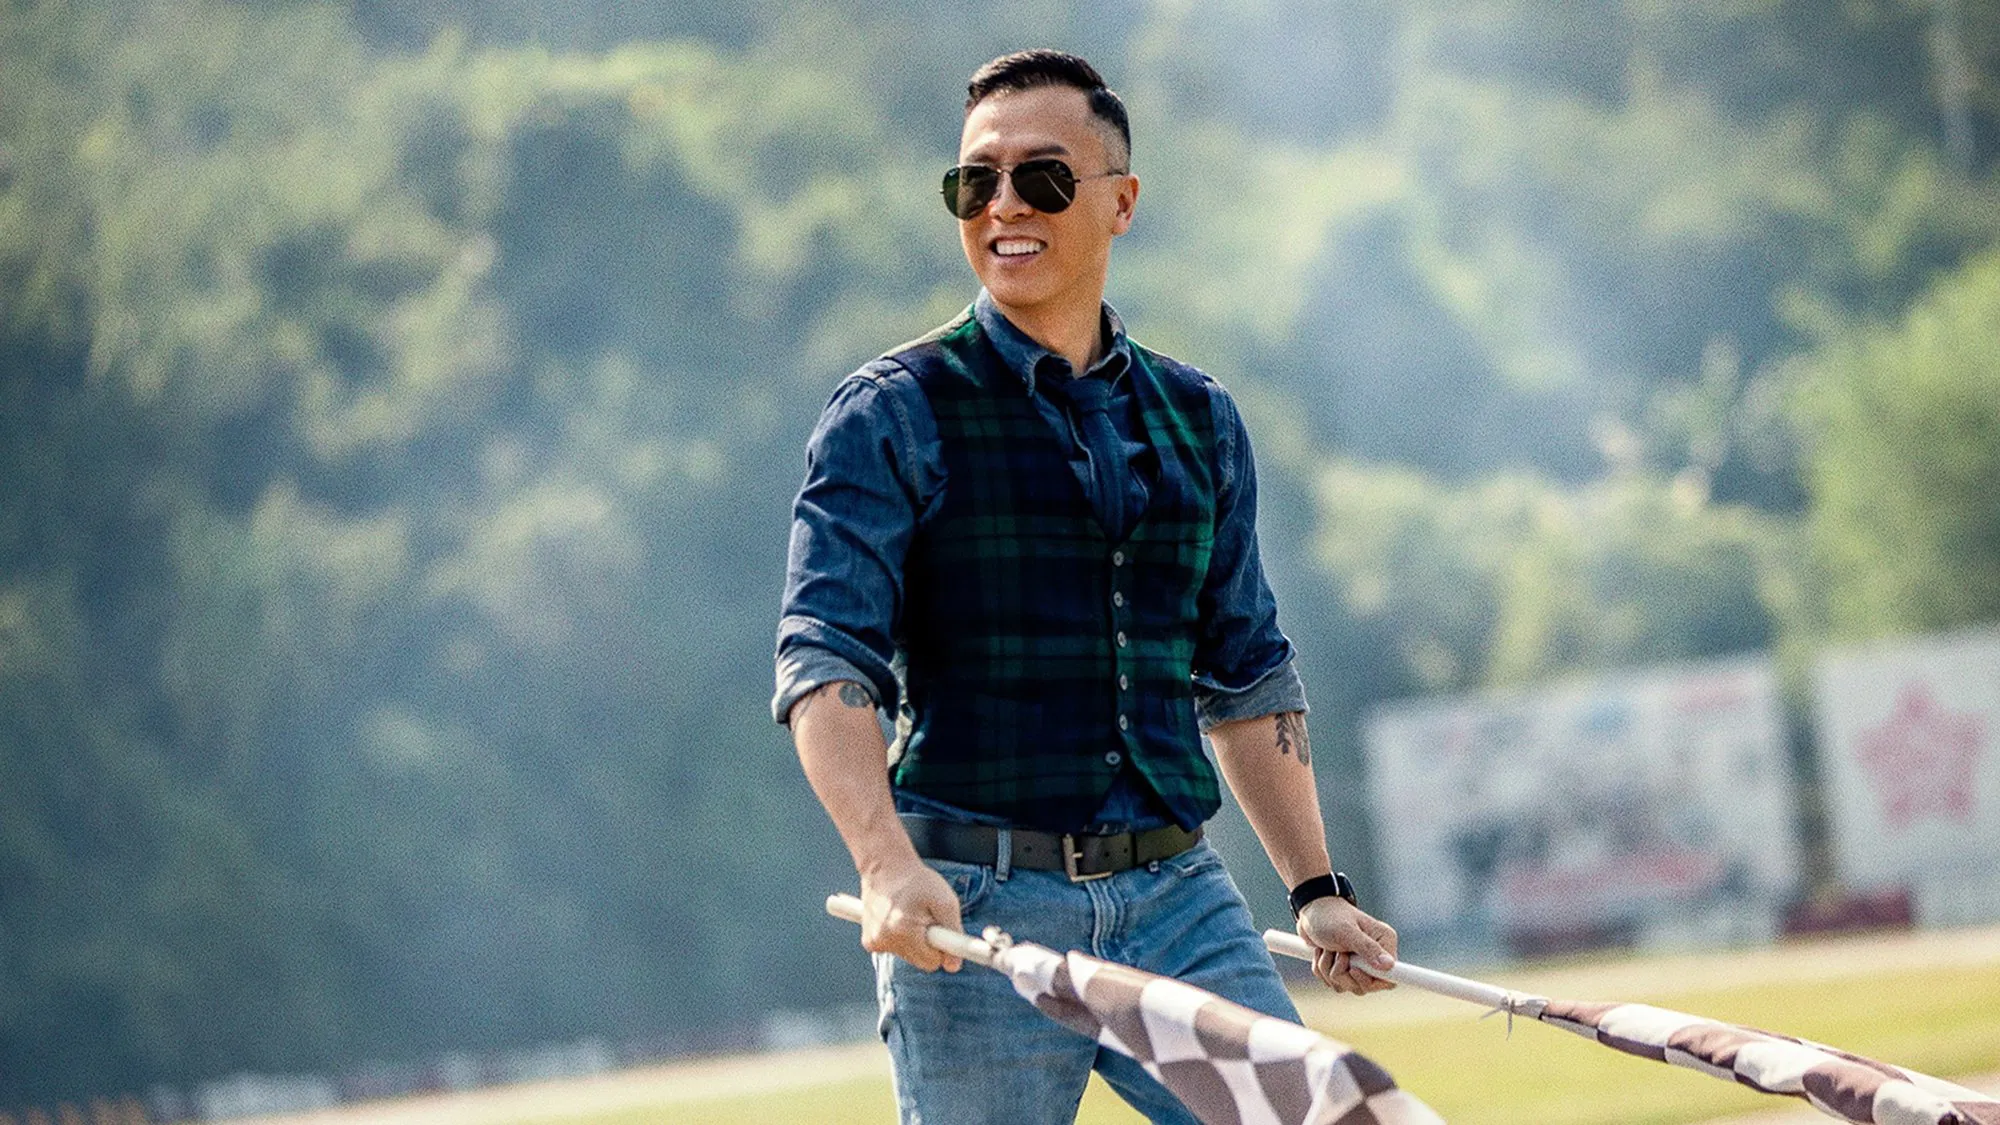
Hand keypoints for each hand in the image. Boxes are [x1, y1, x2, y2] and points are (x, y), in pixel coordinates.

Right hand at [858, 858, 964, 972]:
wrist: (885, 866)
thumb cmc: (918, 881)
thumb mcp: (945, 901)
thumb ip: (953, 933)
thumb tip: (953, 965)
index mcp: (904, 929)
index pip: (932, 962)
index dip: (941, 948)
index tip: (943, 933)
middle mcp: (885, 939)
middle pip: (919, 961)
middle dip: (928, 945)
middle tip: (927, 920)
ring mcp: (874, 942)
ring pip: (908, 956)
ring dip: (914, 940)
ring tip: (911, 915)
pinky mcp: (869, 942)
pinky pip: (895, 950)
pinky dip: (900, 939)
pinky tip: (898, 919)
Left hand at [1296, 896, 1396, 994]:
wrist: (1310, 912)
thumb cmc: (1329, 916)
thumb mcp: (1346, 931)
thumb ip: (1367, 948)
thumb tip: (1389, 965)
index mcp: (1384, 942)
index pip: (1391, 975)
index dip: (1373, 980)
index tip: (1353, 969)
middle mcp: (1376, 955)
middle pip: (1366, 986)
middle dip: (1344, 973)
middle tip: (1336, 954)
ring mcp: (1361, 964)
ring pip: (1348, 986)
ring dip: (1329, 970)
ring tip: (1327, 950)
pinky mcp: (1346, 969)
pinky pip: (1336, 984)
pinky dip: (1323, 971)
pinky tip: (1322, 954)